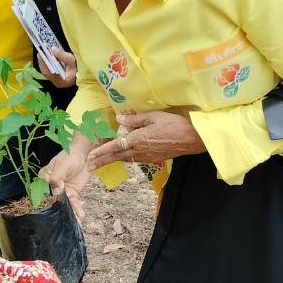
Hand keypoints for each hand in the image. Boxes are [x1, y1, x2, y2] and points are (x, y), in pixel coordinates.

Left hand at [39, 48, 76, 88]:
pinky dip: (47, 64)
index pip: (48, 73)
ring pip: (47, 71)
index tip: (40, 55)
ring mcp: (56, 81)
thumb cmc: (79, 68)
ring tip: (42, 53)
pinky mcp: (56, 77)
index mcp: (61, 81)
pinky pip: (49, 70)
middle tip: (40, 52)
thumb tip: (53, 49)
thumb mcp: (72, 60)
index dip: (43, 64)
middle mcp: (57, 83)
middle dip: (42, 62)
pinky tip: (47, 58)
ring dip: (44, 62)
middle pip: (46, 72)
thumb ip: (62, 55)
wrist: (84, 72)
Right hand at [45, 148, 92, 220]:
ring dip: (70, 213)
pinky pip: (74, 204)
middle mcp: (52, 187)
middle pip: (53, 201)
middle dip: (58, 211)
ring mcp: (62, 192)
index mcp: (44, 178)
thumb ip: (57, 178)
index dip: (45, 201)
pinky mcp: (72, 194)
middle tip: (63, 220)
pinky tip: (80, 216)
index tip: (50, 208)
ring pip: (65, 204)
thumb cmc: (69, 157)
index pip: (42, 192)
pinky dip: (77, 210)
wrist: (84, 155)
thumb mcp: (61, 165)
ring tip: (75, 222)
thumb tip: (56, 191)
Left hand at [87, 110, 204, 168]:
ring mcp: (147, 157)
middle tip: (90, 166)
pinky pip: (135, 159)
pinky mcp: (153, 159)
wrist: (192, 139)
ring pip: (126, 159)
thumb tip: (119, 118)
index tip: (91, 156)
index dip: (102, 151)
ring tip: (102, 161)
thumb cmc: (174, 124)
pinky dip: (125, 158)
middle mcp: (140, 150)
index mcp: (138, 139)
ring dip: (113, 160)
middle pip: (117, 157)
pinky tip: (122, 156)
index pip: (116, 146)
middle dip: (102, 161)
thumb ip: (135, 118)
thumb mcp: (154, 116)